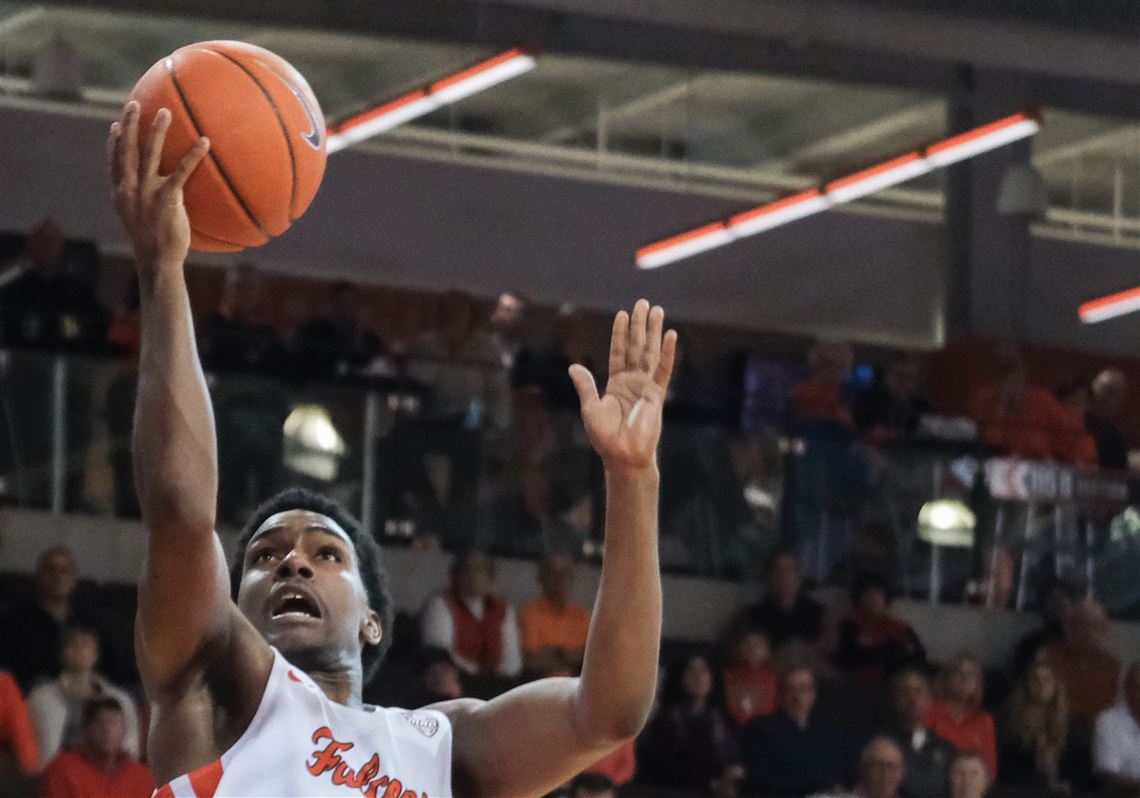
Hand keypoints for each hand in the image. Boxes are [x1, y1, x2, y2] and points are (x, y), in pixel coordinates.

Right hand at [108, 100, 209, 274]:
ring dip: (156, 131)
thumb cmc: (153, 242)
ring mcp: (145, 192)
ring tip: (165, 112)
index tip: (117, 125)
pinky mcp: (165, 198)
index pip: (113, 163)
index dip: (114, 143)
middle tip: (134, 104)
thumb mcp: (139, 219)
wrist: (157, 260)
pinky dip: (193, 155)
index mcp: (120, 193)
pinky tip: (204, 142)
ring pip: (149, 154)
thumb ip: (141, 202)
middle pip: (127, 150)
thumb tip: (156, 194)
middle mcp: (129, 188)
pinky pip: (181, 171)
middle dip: (130, 125)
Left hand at [569, 299, 675, 471]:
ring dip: (654, 332)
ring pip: (650, 353)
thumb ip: (585, 386)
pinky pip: (663, 370)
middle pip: (636, 347)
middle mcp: (632, 381)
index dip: (620, 333)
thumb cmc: (606, 437)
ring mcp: (646, 387)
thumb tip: (573, 367)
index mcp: (616, 383)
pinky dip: (668, 352)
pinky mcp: (657, 395)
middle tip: (644, 303)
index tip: (623, 314)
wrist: (623, 456)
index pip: (619, 352)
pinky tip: (671, 336)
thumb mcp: (590, 408)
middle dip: (640, 325)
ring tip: (657, 311)